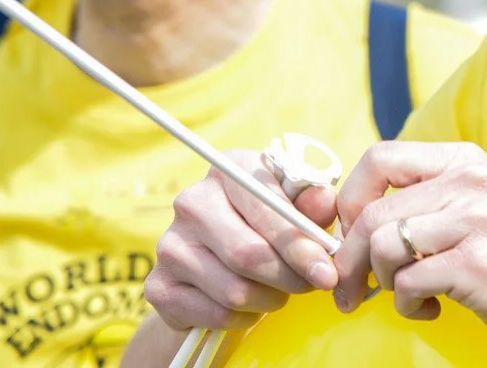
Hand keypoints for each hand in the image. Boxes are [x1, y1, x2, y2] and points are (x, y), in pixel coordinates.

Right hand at [144, 150, 341, 332]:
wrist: (218, 263)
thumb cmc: (268, 226)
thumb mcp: (296, 208)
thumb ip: (312, 205)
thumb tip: (324, 201)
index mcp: (229, 170)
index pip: (266, 210)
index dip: (301, 245)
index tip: (328, 272)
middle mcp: (192, 201)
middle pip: (247, 254)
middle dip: (289, 277)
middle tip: (312, 285)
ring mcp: (169, 244)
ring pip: (235, 290)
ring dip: (270, 298)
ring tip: (279, 290)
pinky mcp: (159, 286)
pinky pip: (217, 313)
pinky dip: (245, 317)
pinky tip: (249, 303)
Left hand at [331, 141, 486, 367]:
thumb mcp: (480, 208)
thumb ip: (430, 200)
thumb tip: (355, 221)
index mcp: (466, 160)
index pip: (378, 158)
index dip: (348, 201)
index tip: (350, 237)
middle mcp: (470, 180)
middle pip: (371, 211)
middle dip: (349, 259)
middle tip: (351, 291)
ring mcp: (476, 220)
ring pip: (384, 245)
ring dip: (381, 284)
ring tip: (407, 298)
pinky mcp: (478, 264)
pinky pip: (408, 283)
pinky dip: (407, 305)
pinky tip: (430, 309)